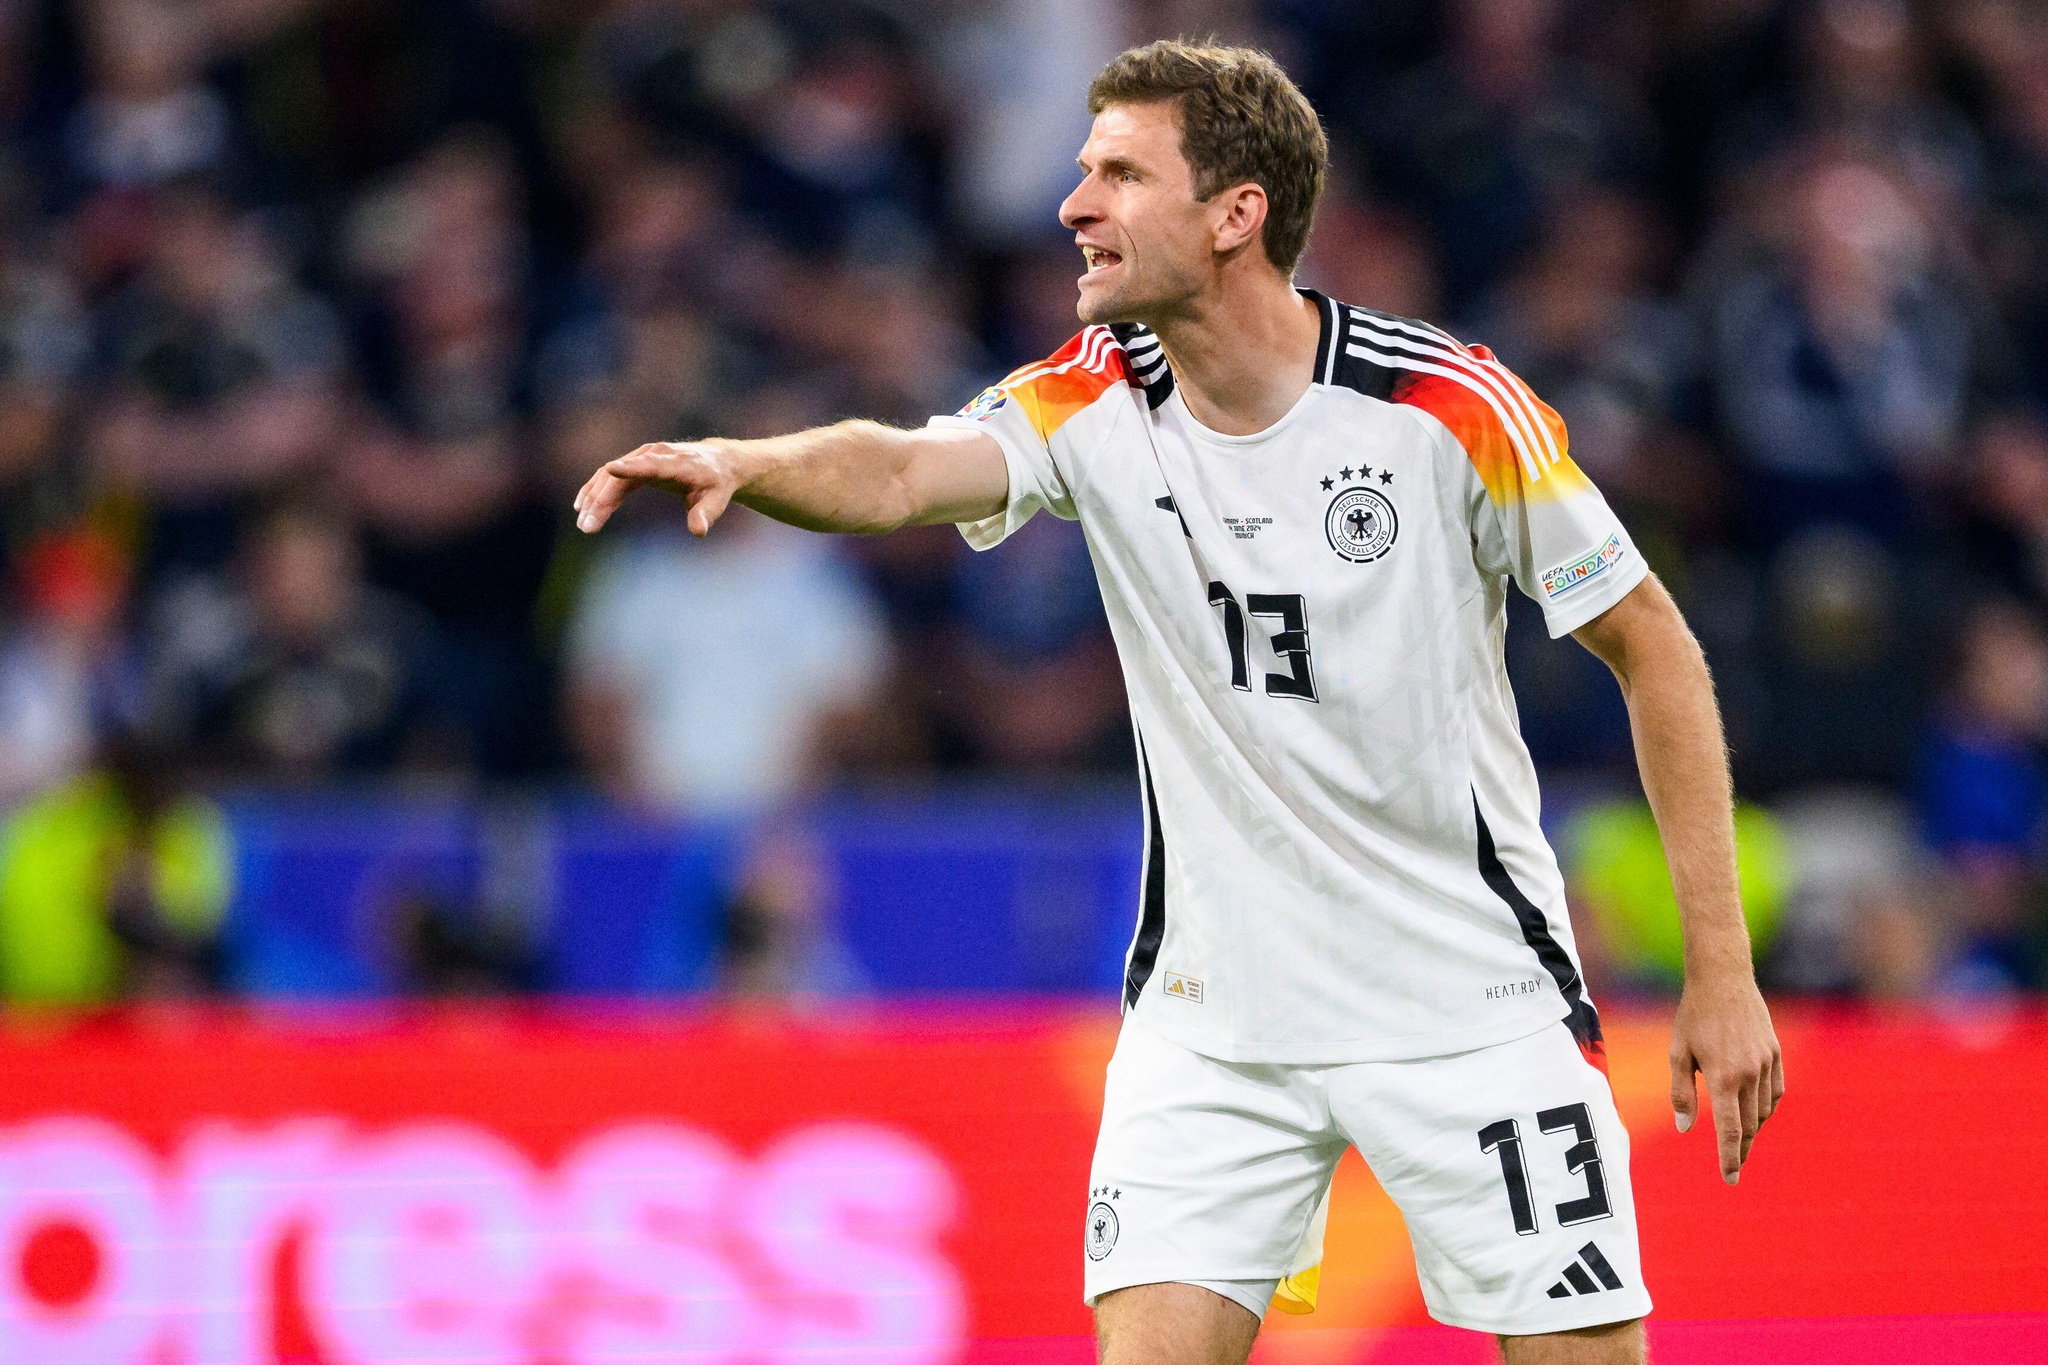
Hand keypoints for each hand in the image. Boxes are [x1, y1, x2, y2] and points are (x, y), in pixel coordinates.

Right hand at [573, 440, 745, 536]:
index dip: (631, 468)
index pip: (651, 465)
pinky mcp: (635, 462)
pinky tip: (582, 507)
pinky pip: (609, 476)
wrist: (717, 462)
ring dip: (594, 498)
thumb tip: (698, 531)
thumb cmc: (716, 484)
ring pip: (610, 476)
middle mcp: (655, 455)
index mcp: (676, 463)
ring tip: (583, 523)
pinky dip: (595, 491)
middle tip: (587, 526)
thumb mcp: (717, 500)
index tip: (611, 469)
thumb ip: (706, 514)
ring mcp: (642, 456)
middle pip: (622, 477)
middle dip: (602, 501)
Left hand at [1668, 970, 1782, 1183]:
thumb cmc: (1693, 1016)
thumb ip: (1681, 1093)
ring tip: (1740, 1138)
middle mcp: (1749, 1074)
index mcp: (1722, 1078)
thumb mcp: (1677, 1053)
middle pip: (1749, 1125)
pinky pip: (1776, 1091)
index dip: (1730, 1157)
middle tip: (1733, 1165)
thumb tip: (1684, 1128)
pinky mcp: (1776, 1053)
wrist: (1723, 979)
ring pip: (1764, 1110)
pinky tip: (1756, 1111)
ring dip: (1753, 1128)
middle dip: (1741, 1148)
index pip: (1729, 1130)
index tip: (1730, 1178)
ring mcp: (1766, 1064)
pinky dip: (1767, 1107)